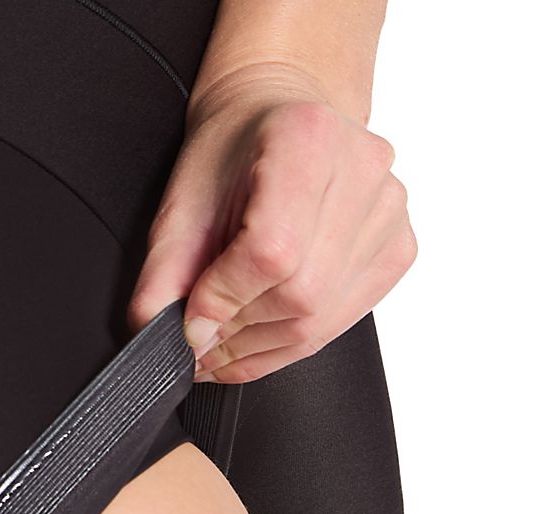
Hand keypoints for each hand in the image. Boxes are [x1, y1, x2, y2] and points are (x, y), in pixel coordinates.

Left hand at [127, 65, 417, 382]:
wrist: (277, 119)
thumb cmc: (231, 153)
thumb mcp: (181, 204)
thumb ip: (164, 273)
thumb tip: (161, 338)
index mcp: (308, 139)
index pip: (271, 251)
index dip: (224, 299)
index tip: (191, 322)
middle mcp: (364, 170)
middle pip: (300, 295)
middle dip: (239, 331)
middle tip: (200, 342)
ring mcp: (389, 212)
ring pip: (320, 320)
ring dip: (259, 347)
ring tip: (221, 345)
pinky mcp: (398, 248)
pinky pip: (341, 321)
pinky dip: (290, 343)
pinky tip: (258, 336)